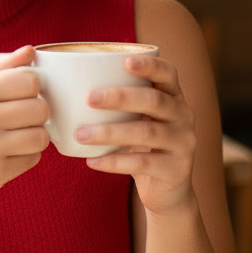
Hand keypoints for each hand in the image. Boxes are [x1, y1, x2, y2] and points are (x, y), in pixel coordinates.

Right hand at [0, 45, 48, 220]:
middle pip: (40, 108)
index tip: (23, 97)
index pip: (30, 80)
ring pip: (41, 136)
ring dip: (34, 137)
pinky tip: (7, 155)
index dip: (32, 89)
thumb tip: (30, 51)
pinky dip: (25, 157)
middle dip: (36, 114)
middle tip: (22, 120)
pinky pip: (33, 159)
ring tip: (17, 137)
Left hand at [74, 54, 196, 215]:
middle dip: (121, 97)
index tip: (125, 61)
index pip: (168, 74)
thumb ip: (119, 105)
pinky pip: (142, 163)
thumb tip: (68, 87)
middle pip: (154, 101)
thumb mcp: (139, 120)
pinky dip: (114, 161)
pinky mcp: (176, 169)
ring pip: (146, 132)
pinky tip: (92, 161)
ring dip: (110, 132)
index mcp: (174, 97)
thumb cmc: (144, 147)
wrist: (169, 191)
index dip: (150, 65)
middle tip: (90, 98)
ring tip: (81, 134)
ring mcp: (183, 143)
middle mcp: (184, 116)